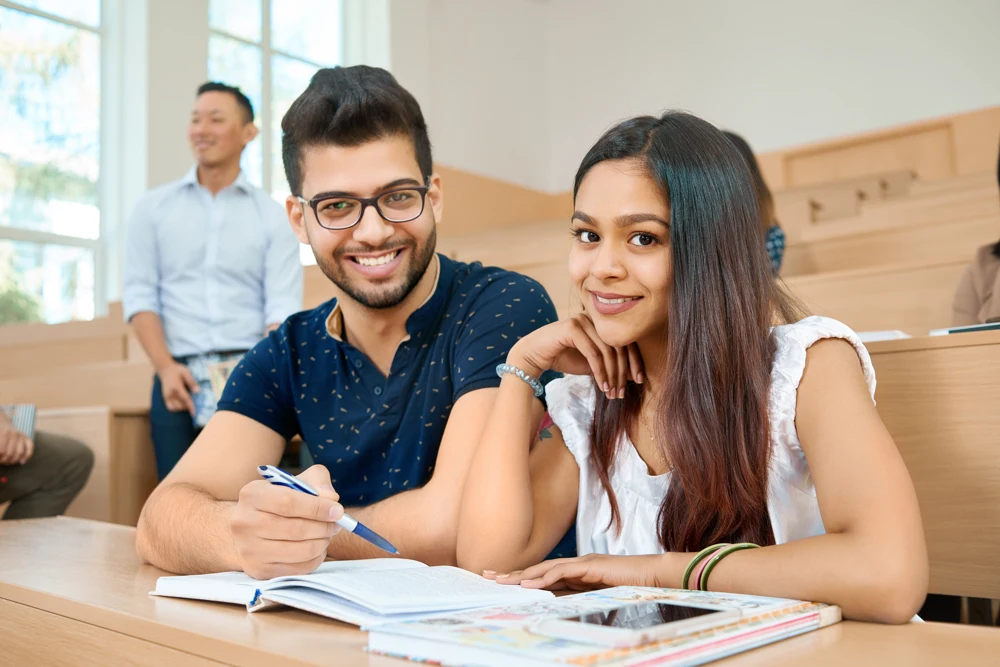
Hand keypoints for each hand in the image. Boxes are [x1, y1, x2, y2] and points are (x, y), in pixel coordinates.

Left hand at [0, 422, 33, 464]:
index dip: (0, 458)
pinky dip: (27, 456)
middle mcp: (15, 434)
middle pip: (10, 453)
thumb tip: (1, 455)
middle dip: (5, 461)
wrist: (3, 424)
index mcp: (5, 434)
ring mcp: (22, 436)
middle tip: (2, 462)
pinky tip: (22, 462)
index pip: (2, 452)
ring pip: (20, 453)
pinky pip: (30, 449)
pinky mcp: (27, 438)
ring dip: (13, 461)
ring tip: (8, 462)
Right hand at [157, 361, 199, 414]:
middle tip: (194, 402)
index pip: (185, 399)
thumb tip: (197, 391)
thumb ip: (192, 382)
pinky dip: (176, 408)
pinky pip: (170, 407)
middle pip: (180, 405)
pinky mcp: (164, 398)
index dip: (190, 407)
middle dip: (188, 406)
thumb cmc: (177, 370)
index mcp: (176, 387)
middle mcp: (170, 393)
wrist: (165, 369)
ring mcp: (166, 396)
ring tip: (188, 402)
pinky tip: (181, 404)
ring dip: (182, 408)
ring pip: (175, 408)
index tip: (194, 413)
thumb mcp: (186, 372)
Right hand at [229, 464, 344, 578]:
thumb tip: (331, 498)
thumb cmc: (279, 500)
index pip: (288, 502)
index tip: (338, 511)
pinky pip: (299, 568)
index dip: (317, 508)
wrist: (251, 527)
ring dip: (322, 542)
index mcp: (252, 495)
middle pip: (295, 529)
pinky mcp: (259, 570)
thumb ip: (317, 481)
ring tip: (327, 534)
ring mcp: (249, 549)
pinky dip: (316, 558)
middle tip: (337, 524)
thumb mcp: (296, 481)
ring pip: (299, 551)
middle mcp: (244, 522)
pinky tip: (317, 547)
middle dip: (323, 527)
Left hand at [485, 553, 665, 590]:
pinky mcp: (590, 566)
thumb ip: (578, 597)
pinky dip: (544, 577)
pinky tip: (530, 584)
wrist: (653, 576)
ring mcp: (582, 563)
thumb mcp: (597, 595)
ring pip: (545, 568)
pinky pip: (563, 572)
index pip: (542, 575)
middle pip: (537, 569)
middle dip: (512, 574)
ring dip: (523, 576)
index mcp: (575, 571)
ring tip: (503, 582)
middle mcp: (575, 564)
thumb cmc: (630, 586)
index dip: (520, 578)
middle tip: (488, 577)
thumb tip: (557, 605)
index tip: (499, 581)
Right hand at [507, 315, 643, 399]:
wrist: (534, 355)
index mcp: (601, 323)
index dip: (634, 361)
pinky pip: (593, 353)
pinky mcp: (571, 327)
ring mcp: (582, 320)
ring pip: (607, 350)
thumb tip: (634, 375)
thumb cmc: (563, 358)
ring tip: (612, 392)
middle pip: (619, 345)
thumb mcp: (592, 364)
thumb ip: (610, 366)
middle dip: (623, 371)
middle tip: (622, 392)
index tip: (639, 380)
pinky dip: (600, 371)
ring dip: (611, 375)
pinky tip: (602, 386)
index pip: (625, 340)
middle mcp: (593, 318)